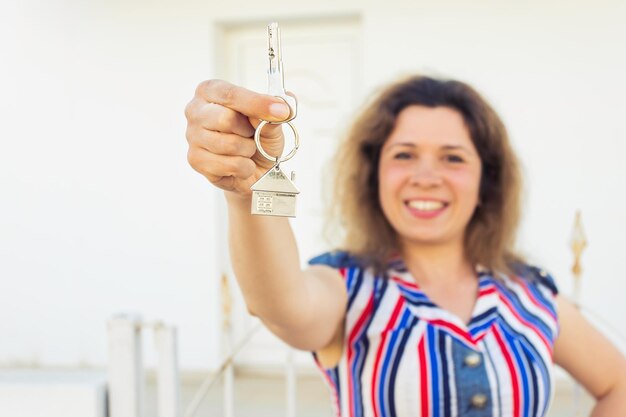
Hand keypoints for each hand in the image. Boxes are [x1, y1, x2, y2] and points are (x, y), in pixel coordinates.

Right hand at [184, 79, 291, 196]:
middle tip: (252, 135)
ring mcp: (192, 137)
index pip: (231, 94)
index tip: (281, 111)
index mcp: (210, 91)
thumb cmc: (259, 139)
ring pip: (230, 144)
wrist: (256, 170)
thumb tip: (280, 108)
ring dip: (248, 151)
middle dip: (248, 131)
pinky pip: (229, 165)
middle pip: (226, 119)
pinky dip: (243, 167)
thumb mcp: (271, 121)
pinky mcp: (195, 160)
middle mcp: (195, 111)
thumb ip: (272, 113)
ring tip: (246, 150)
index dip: (257, 103)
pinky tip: (240, 164)